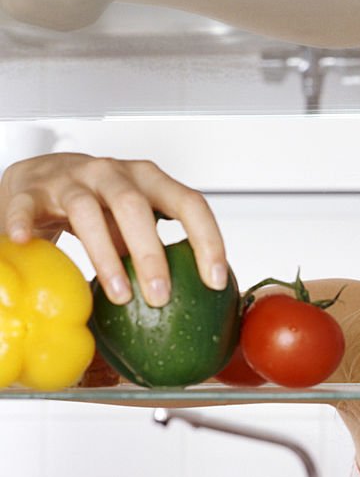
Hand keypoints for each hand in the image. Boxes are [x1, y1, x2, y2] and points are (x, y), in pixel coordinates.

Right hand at [0, 152, 226, 306]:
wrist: (40, 182)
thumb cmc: (98, 208)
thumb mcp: (135, 224)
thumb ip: (157, 251)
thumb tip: (194, 302)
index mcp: (148, 181)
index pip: (188, 203)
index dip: (207, 240)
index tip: (216, 280)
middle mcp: (112, 174)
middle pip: (136, 206)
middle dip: (152, 254)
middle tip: (160, 297)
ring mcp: (71, 178)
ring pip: (87, 210)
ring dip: (105, 255)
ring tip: (118, 295)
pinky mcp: (32, 189)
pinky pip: (28, 205)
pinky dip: (26, 223)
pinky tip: (28, 244)